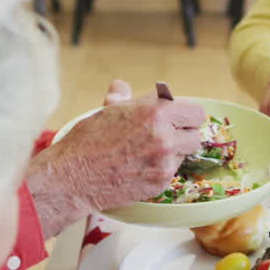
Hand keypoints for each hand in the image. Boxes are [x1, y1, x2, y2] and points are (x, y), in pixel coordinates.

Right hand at [26, 82, 204, 237]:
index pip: (195, 113)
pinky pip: (171, 172)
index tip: (180, 118)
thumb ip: (125, 97)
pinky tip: (141, 166)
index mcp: (156, 113)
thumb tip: (122, 86)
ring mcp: (165, 163)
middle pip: (195, 136)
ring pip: (184, 155)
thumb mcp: (108, 110)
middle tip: (168, 135)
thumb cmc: (88, 140)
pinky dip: (161, 169)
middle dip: (183, 135)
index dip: (186, 115)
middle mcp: (166, 138)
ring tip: (149, 151)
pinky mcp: (160, 183)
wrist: (74, 176)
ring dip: (173, 152)